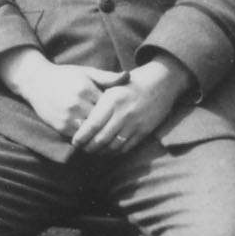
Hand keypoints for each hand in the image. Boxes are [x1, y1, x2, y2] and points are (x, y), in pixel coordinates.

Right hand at [0, 49, 121, 135]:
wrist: (36, 82)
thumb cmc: (65, 76)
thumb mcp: (86, 73)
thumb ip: (107, 77)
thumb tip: (128, 76)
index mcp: (85, 89)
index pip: (108, 105)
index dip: (116, 109)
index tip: (123, 112)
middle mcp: (77, 103)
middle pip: (101, 120)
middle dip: (110, 123)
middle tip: (120, 128)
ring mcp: (68, 116)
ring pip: (91, 131)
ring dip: (99, 134)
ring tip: (110, 135)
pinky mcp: (60, 127)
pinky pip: (80, 137)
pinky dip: (88, 138)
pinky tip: (94, 137)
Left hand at [72, 56, 188, 154]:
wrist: (160, 84)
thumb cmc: (130, 84)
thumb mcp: (112, 85)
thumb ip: (96, 100)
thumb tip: (79, 118)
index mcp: (113, 100)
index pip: (93, 124)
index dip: (82, 136)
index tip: (74, 141)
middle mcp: (123, 113)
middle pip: (101, 138)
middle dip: (88, 146)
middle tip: (80, 148)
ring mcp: (135, 124)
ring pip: (113, 146)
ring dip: (100, 151)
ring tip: (91, 150)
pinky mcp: (143, 132)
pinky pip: (125, 147)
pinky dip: (114, 152)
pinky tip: (106, 150)